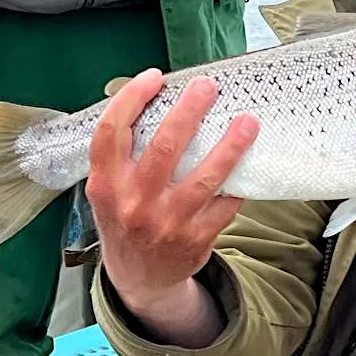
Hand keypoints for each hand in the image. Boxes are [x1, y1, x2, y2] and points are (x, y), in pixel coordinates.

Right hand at [85, 67, 257, 314]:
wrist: (139, 279)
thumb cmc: (126, 220)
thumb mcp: (109, 190)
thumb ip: (123, 155)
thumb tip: (160, 100)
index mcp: (106, 184)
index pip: (112, 133)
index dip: (131, 99)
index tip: (154, 76)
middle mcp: (133, 203)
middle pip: (165, 146)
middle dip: (190, 110)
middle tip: (208, 87)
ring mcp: (166, 223)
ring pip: (206, 176)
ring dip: (231, 145)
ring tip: (248, 121)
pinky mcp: (195, 239)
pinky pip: (225, 204)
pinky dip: (237, 183)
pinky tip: (249, 164)